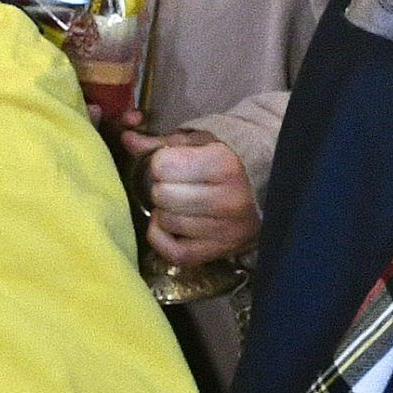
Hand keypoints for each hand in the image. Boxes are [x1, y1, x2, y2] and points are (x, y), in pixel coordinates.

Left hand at [122, 126, 260, 269]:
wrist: (266, 189)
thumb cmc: (226, 160)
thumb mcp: (198, 143)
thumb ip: (160, 143)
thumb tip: (126, 139)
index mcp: (224, 165)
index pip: (162, 166)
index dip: (161, 162)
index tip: (173, 163)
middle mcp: (228, 200)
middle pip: (161, 195)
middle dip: (162, 187)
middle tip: (176, 185)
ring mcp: (225, 230)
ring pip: (166, 221)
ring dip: (165, 211)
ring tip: (180, 203)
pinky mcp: (218, 253)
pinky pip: (173, 251)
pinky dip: (162, 238)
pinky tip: (171, 225)